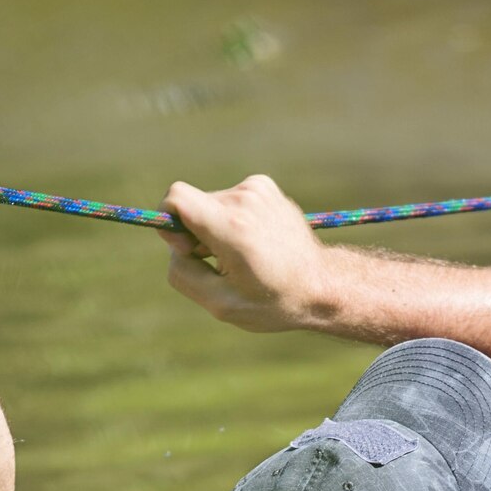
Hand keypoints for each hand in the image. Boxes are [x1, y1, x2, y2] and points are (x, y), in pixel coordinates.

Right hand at [160, 174, 335, 332]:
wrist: (321, 286)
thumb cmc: (271, 302)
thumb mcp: (219, 304)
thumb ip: (183, 272)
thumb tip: (173, 244)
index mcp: (232, 228)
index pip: (176, 197)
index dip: (169, 222)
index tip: (187, 249)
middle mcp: (245, 199)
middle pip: (192, 205)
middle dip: (194, 233)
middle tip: (222, 263)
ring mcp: (257, 188)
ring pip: (209, 203)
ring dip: (215, 229)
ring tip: (242, 256)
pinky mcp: (264, 185)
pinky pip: (228, 199)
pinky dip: (231, 220)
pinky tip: (253, 242)